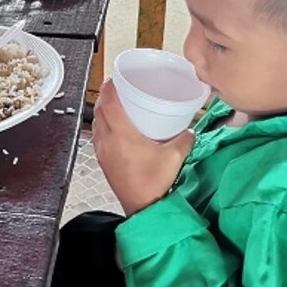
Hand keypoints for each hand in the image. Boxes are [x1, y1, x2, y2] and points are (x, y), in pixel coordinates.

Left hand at [92, 80, 194, 216]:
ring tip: (116, 104)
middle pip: (100, 110)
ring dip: (103, 110)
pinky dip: (104, 125)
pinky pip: (99, 136)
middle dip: (106, 95)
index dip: (110, 87)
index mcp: (121, 135)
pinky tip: (117, 128)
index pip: (109, 103)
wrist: (142, 209)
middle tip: (118, 87)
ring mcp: (103, 152)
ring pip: (97, 123)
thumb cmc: (154, 185)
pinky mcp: (104, 162)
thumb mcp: (175, 156)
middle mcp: (108, 141)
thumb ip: (186, 137)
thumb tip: (189, 128)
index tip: (116, 78)